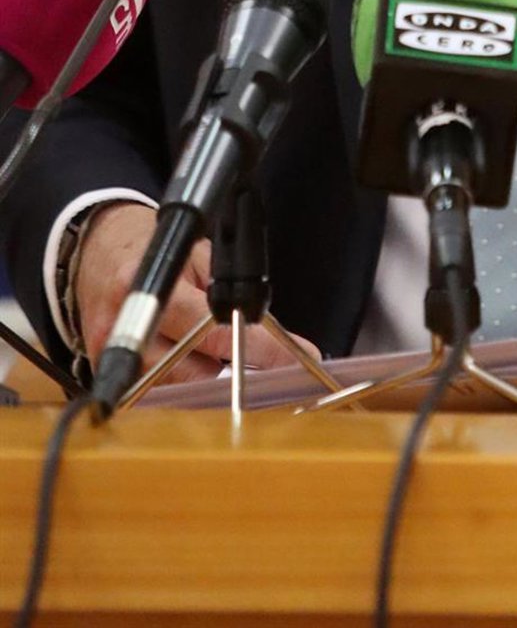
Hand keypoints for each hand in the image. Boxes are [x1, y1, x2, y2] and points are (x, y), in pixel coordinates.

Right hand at [74, 201, 320, 384]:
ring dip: (202, 376)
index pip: (213, 330)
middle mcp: (125, 326)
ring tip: (206, 348)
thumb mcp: (198, 254)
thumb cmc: (152, 248)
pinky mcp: (102, 374)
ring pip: (177, 390)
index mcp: (151, 286)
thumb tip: (272, 334)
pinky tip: (187, 363)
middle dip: (228, 366)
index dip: (258, 349)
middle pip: (195, 372)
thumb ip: (229, 293)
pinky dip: (177, 384)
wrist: (97, 251)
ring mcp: (109, 356)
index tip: (292, 361)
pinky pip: (152, 395)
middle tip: (248, 352)